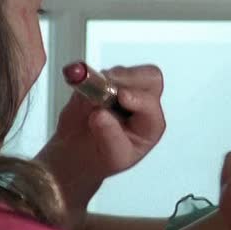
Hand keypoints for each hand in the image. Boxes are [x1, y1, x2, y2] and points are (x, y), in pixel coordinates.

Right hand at [36, 64, 164, 229]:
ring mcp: (122, 88)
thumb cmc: (103, 157)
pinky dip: (86, 79)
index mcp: (150, 122)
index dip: (138, 98)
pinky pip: (95, 72)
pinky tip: (81, 95)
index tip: (122, 97)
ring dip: (103, 80)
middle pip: (149, 76)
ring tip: (88, 102)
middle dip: (128, 77)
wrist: (78, 153)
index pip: (151, 104)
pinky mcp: (101, 80)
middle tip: (107, 83)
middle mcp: (141, 102)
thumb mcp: (112, 156)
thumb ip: (109, 136)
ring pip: (120, 72)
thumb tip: (101, 114)